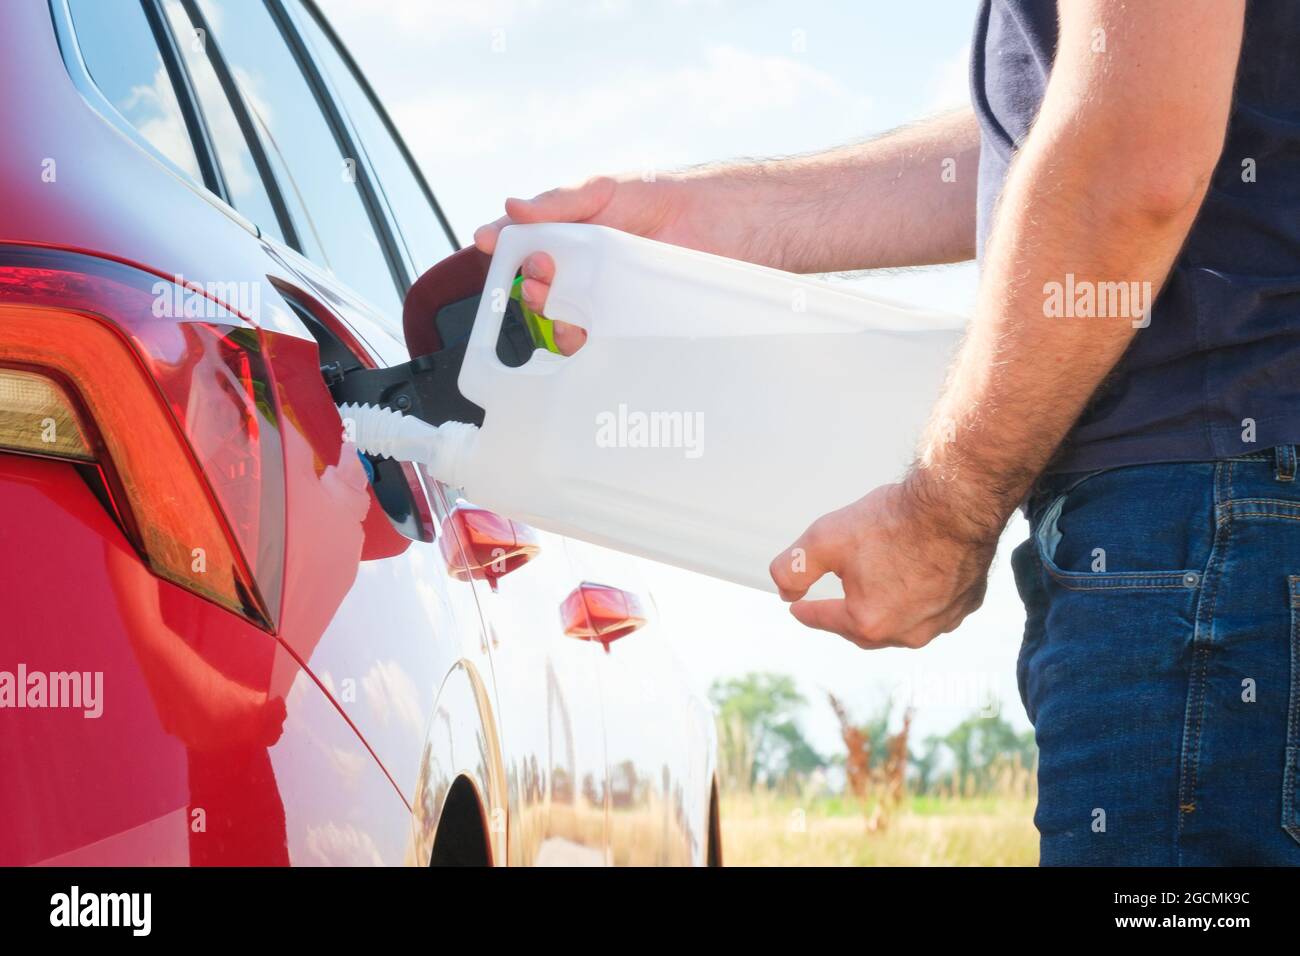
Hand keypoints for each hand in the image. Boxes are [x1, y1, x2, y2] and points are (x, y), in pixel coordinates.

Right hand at [474, 174, 700, 321]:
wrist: (711, 222)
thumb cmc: (657, 198)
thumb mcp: (602, 189)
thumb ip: (557, 201)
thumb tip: (512, 207)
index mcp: (564, 235)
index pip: (521, 242)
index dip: (501, 245)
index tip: (487, 242)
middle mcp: (576, 268)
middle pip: (536, 286)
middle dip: (530, 282)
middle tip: (542, 269)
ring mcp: (597, 297)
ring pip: (558, 319)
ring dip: (550, 314)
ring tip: (558, 300)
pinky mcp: (621, 321)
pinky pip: (592, 342)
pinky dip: (580, 340)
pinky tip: (584, 329)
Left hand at [768, 477, 998, 649]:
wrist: (959, 502)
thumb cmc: (895, 520)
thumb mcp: (825, 538)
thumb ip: (794, 568)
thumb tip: (784, 590)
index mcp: (869, 622)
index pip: (825, 620)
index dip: (807, 611)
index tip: (796, 607)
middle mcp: (908, 632)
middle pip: (864, 630)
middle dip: (845, 618)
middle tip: (832, 607)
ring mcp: (942, 620)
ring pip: (903, 625)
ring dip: (885, 612)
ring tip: (874, 594)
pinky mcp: (967, 603)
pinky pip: (935, 610)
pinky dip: (920, 601)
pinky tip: (914, 583)